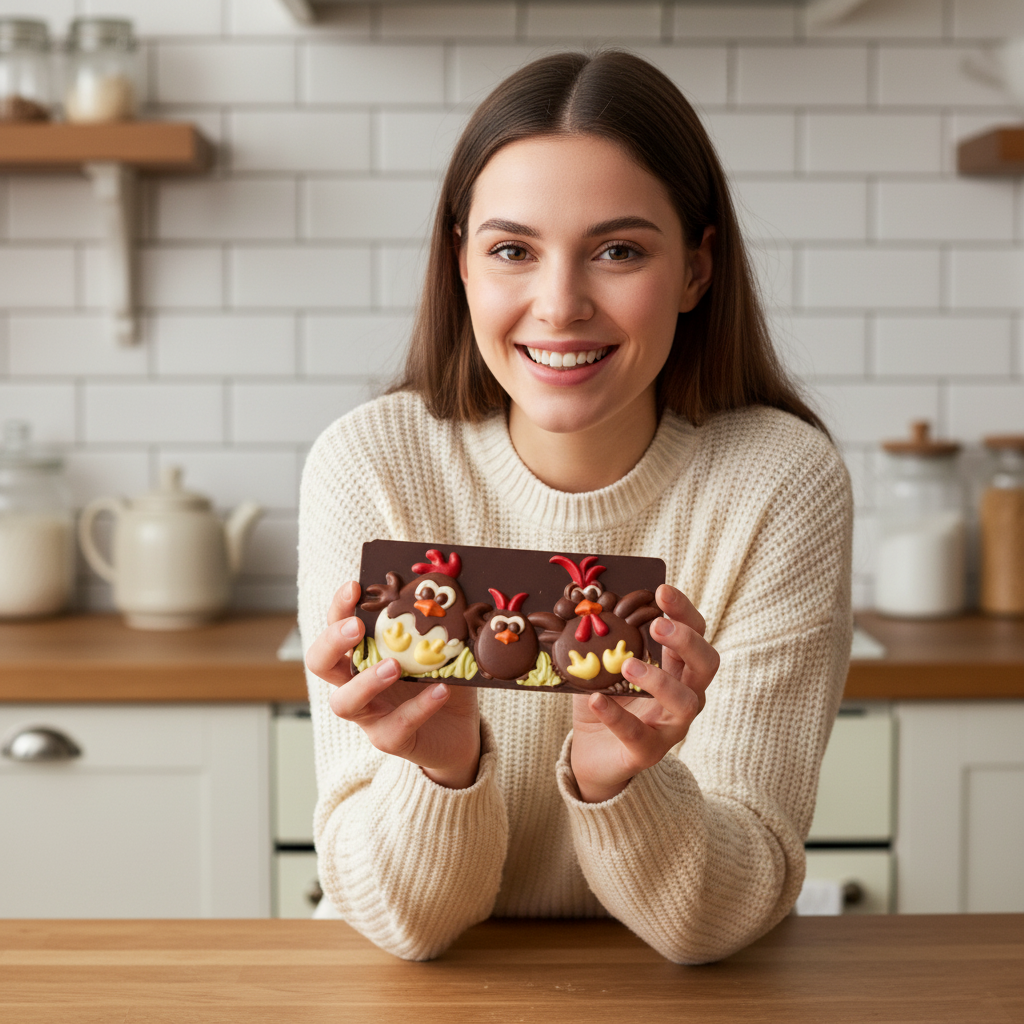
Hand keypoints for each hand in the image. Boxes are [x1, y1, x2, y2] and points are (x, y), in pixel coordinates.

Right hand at [304, 581, 480, 788]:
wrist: (458, 733)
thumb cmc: (441, 682)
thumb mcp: (439, 650)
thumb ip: (436, 628)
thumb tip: (451, 595)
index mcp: (362, 656)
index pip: (336, 628)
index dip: (338, 608)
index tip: (354, 586)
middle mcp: (356, 684)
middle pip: (321, 663)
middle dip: (332, 642)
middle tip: (355, 627)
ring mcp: (370, 715)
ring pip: (345, 703)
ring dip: (366, 681)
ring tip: (394, 666)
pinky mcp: (391, 740)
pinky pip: (396, 726)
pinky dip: (419, 707)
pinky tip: (441, 690)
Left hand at [569, 584, 718, 802]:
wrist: (592, 753)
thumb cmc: (606, 698)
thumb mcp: (605, 663)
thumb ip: (605, 639)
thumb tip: (583, 603)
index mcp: (677, 668)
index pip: (696, 633)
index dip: (684, 611)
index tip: (662, 591)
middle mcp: (684, 695)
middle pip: (706, 664)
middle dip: (686, 640)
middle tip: (657, 625)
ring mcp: (670, 726)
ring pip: (685, 702)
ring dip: (659, 679)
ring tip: (627, 664)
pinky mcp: (647, 752)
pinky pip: (639, 736)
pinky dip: (617, 717)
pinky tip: (597, 699)